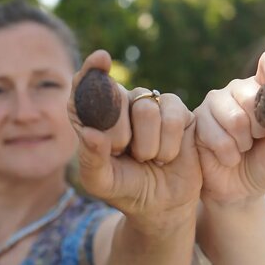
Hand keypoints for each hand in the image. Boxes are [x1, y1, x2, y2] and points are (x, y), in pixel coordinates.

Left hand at [68, 50, 201, 230]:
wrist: (163, 203)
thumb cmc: (127, 190)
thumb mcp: (101, 182)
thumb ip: (91, 159)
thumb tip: (90, 132)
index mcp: (94, 119)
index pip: (86, 87)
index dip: (91, 72)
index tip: (101, 60)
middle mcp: (122, 106)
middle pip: (116, 96)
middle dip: (118, 133)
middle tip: (124, 154)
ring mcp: (150, 106)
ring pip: (146, 109)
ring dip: (147, 146)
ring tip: (148, 159)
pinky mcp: (177, 111)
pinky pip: (173, 115)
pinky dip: (169, 143)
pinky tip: (168, 155)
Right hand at [194, 49, 264, 206]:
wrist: (235, 190)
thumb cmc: (261, 167)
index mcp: (264, 90)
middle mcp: (238, 90)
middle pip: (252, 96)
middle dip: (261, 126)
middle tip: (258, 139)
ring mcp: (214, 102)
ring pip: (235, 119)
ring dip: (242, 144)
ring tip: (241, 149)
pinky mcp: (196, 119)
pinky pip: (215, 135)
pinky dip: (227, 153)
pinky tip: (226, 157)